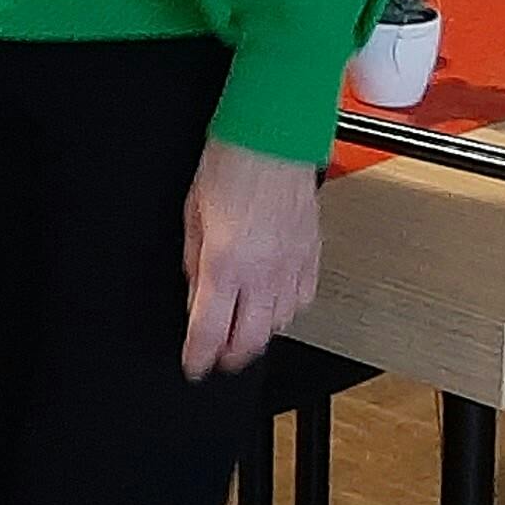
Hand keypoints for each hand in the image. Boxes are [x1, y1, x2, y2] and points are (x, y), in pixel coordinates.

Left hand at [182, 137, 322, 377]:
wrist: (273, 137)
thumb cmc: (231, 164)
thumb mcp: (193, 214)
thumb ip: (194, 263)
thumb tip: (195, 295)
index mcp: (227, 263)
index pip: (211, 330)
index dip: (199, 356)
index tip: (193, 367)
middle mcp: (263, 272)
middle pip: (251, 339)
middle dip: (232, 357)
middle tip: (218, 358)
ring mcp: (291, 266)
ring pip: (281, 324)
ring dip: (260, 334)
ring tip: (244, 332)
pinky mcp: (312, 255)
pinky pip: (303, 300)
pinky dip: (287, 311)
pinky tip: (275, 306)